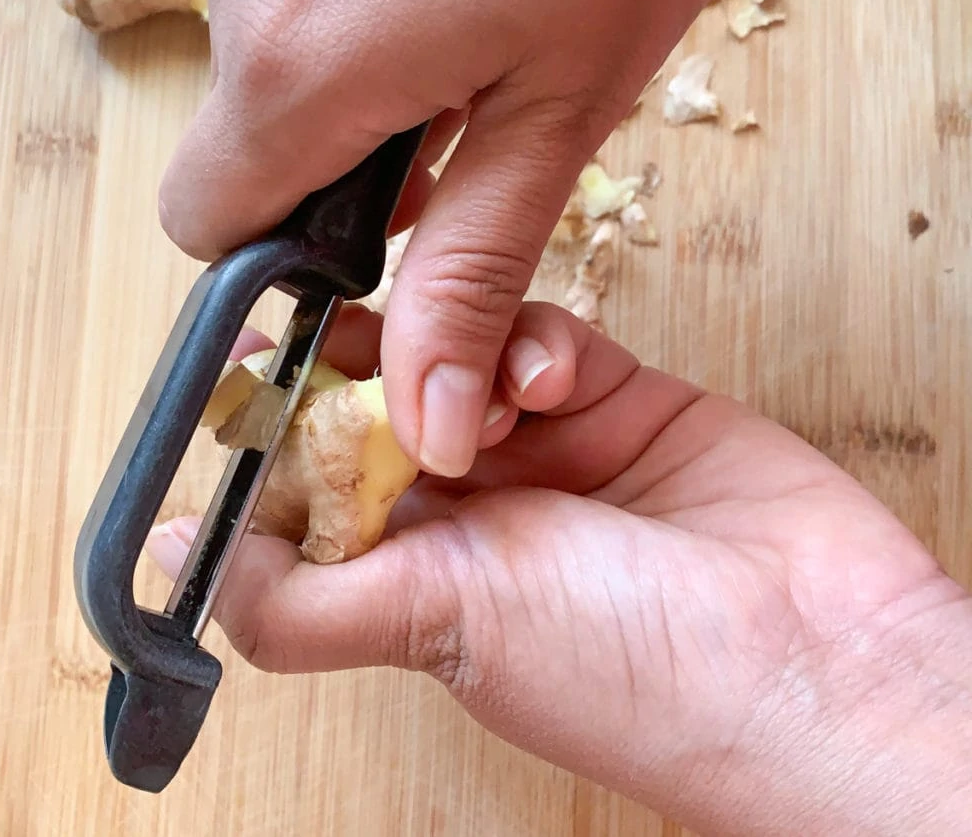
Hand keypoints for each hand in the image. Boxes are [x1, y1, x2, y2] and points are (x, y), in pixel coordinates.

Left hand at [148, 301, 971, 834]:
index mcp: (419, 571)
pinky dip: (534, 338)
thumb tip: (179, 560)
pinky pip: (548, 337)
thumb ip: (301, 598)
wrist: (814, 656)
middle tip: (348, 323)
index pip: (318, 478)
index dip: (286, 421)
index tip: (260, 364)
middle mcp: (478, 509)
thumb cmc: (630, 672)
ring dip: (451, 343)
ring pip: (461, 351)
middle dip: (363, 359)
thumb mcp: (441, 628)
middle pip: (384, 399)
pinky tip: (547, 372)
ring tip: (471, 375)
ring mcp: (548, 449)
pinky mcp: (617, 399)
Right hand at [156, 0, 799, 478]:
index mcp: (296, 61)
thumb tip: (429, 426)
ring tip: (487, 49)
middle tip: (475, 143)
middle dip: (344, 181)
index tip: (388, 258)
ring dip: (366, 96)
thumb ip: (473, 274)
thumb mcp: (559, 116)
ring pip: (278, 66)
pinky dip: (369, 18)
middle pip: (246, 148)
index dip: (293, 266)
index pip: (209, 227)